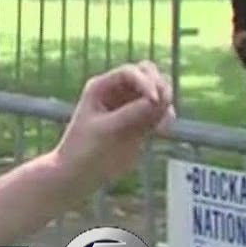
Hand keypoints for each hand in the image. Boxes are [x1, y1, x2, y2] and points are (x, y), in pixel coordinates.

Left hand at [54, 61, 174, 187]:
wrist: (80, 174)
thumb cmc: (85, 149)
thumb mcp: (108, 129)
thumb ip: (134, 113)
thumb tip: (159, 99)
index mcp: (101, 87)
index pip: (130, 72)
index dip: (146, 81)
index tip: (154, 100)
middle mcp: (116, 92)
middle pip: (148, 74)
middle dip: (160, 85)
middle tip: (163, 106)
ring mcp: (129, 106)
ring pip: (157, 91)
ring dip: (166, 102)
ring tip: (163, 123)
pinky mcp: (140, 122)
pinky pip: (160, 111)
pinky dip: (166, 116)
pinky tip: (163, 130)